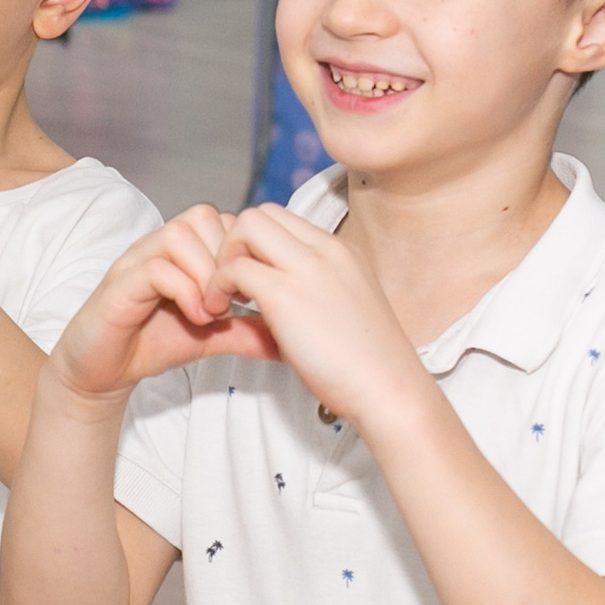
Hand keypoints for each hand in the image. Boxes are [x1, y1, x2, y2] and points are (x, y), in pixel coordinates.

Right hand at [47, 207, 282, 408]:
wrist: (103, 371)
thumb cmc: (151, 344)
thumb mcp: (212, 337)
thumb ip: (247, 331)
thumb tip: (290, 339)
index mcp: (181, 252)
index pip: (222, 221)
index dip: (242, 251)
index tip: (251, 292)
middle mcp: (157, 247)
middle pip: (202, 216)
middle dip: (227, 257)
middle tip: (235, 300)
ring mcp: (135, 262)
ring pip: (179, 234)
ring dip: (205, 273)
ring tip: (213, 312)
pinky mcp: (118, 285)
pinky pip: (155, 268)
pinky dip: (184, 291)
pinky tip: (195, 318)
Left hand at [210, 204, 428, 426]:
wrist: (389, 390)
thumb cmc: (366, 363)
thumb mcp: (343, 307)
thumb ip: (313, 288)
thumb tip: (274, 293)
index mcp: (341, 251)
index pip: (281, 219)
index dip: (254, 245)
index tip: (249, 280)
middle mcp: (326, 250)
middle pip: (259, 214)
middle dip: (233, 245)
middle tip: (231, 286)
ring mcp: (307, 269)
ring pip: (244, 227)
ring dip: (222, 260)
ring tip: (224, 299)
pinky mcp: (285, 295)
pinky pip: (234, 269)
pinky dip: (215, 288)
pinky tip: (222, 315)